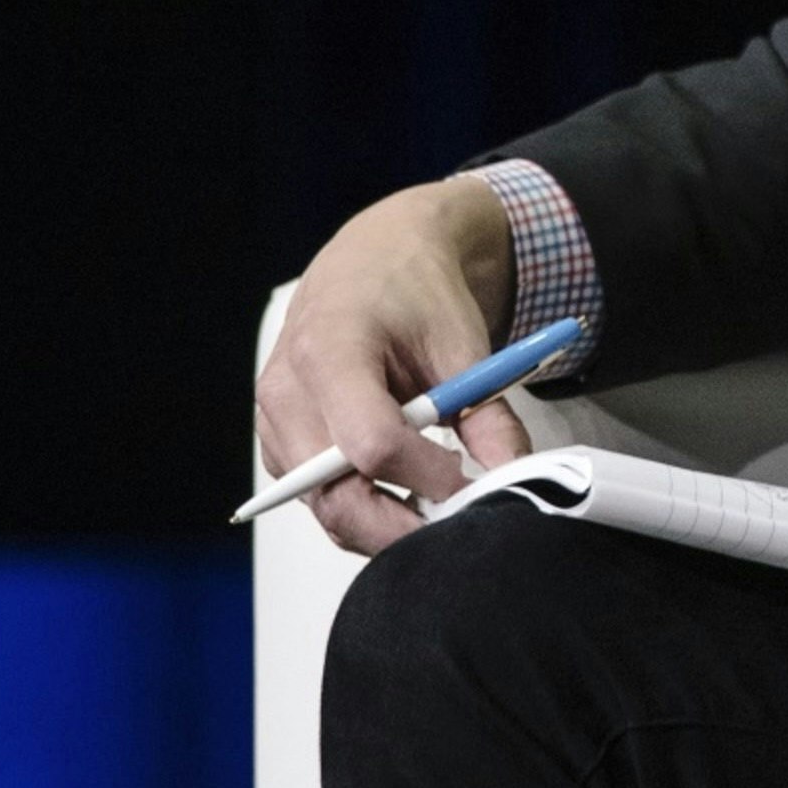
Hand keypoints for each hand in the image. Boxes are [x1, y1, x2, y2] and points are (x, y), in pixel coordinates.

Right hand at [249, 178, 534, 553]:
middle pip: (336, 495)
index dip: (428, 475)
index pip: (371, 443)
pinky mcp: (278, 445)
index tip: (472, 483)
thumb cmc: (414, 294)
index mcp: (330, 349)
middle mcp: (286, 392)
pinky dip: (364, 510)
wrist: (372, 262)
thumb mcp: (464, 345)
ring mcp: (273, 423)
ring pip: (325, 509)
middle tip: (458, 525)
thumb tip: (514, 479)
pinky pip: (318, 500)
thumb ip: (490, 416)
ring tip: (439, 507)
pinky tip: (406, 493)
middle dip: (402, 525)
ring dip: (385, 525)